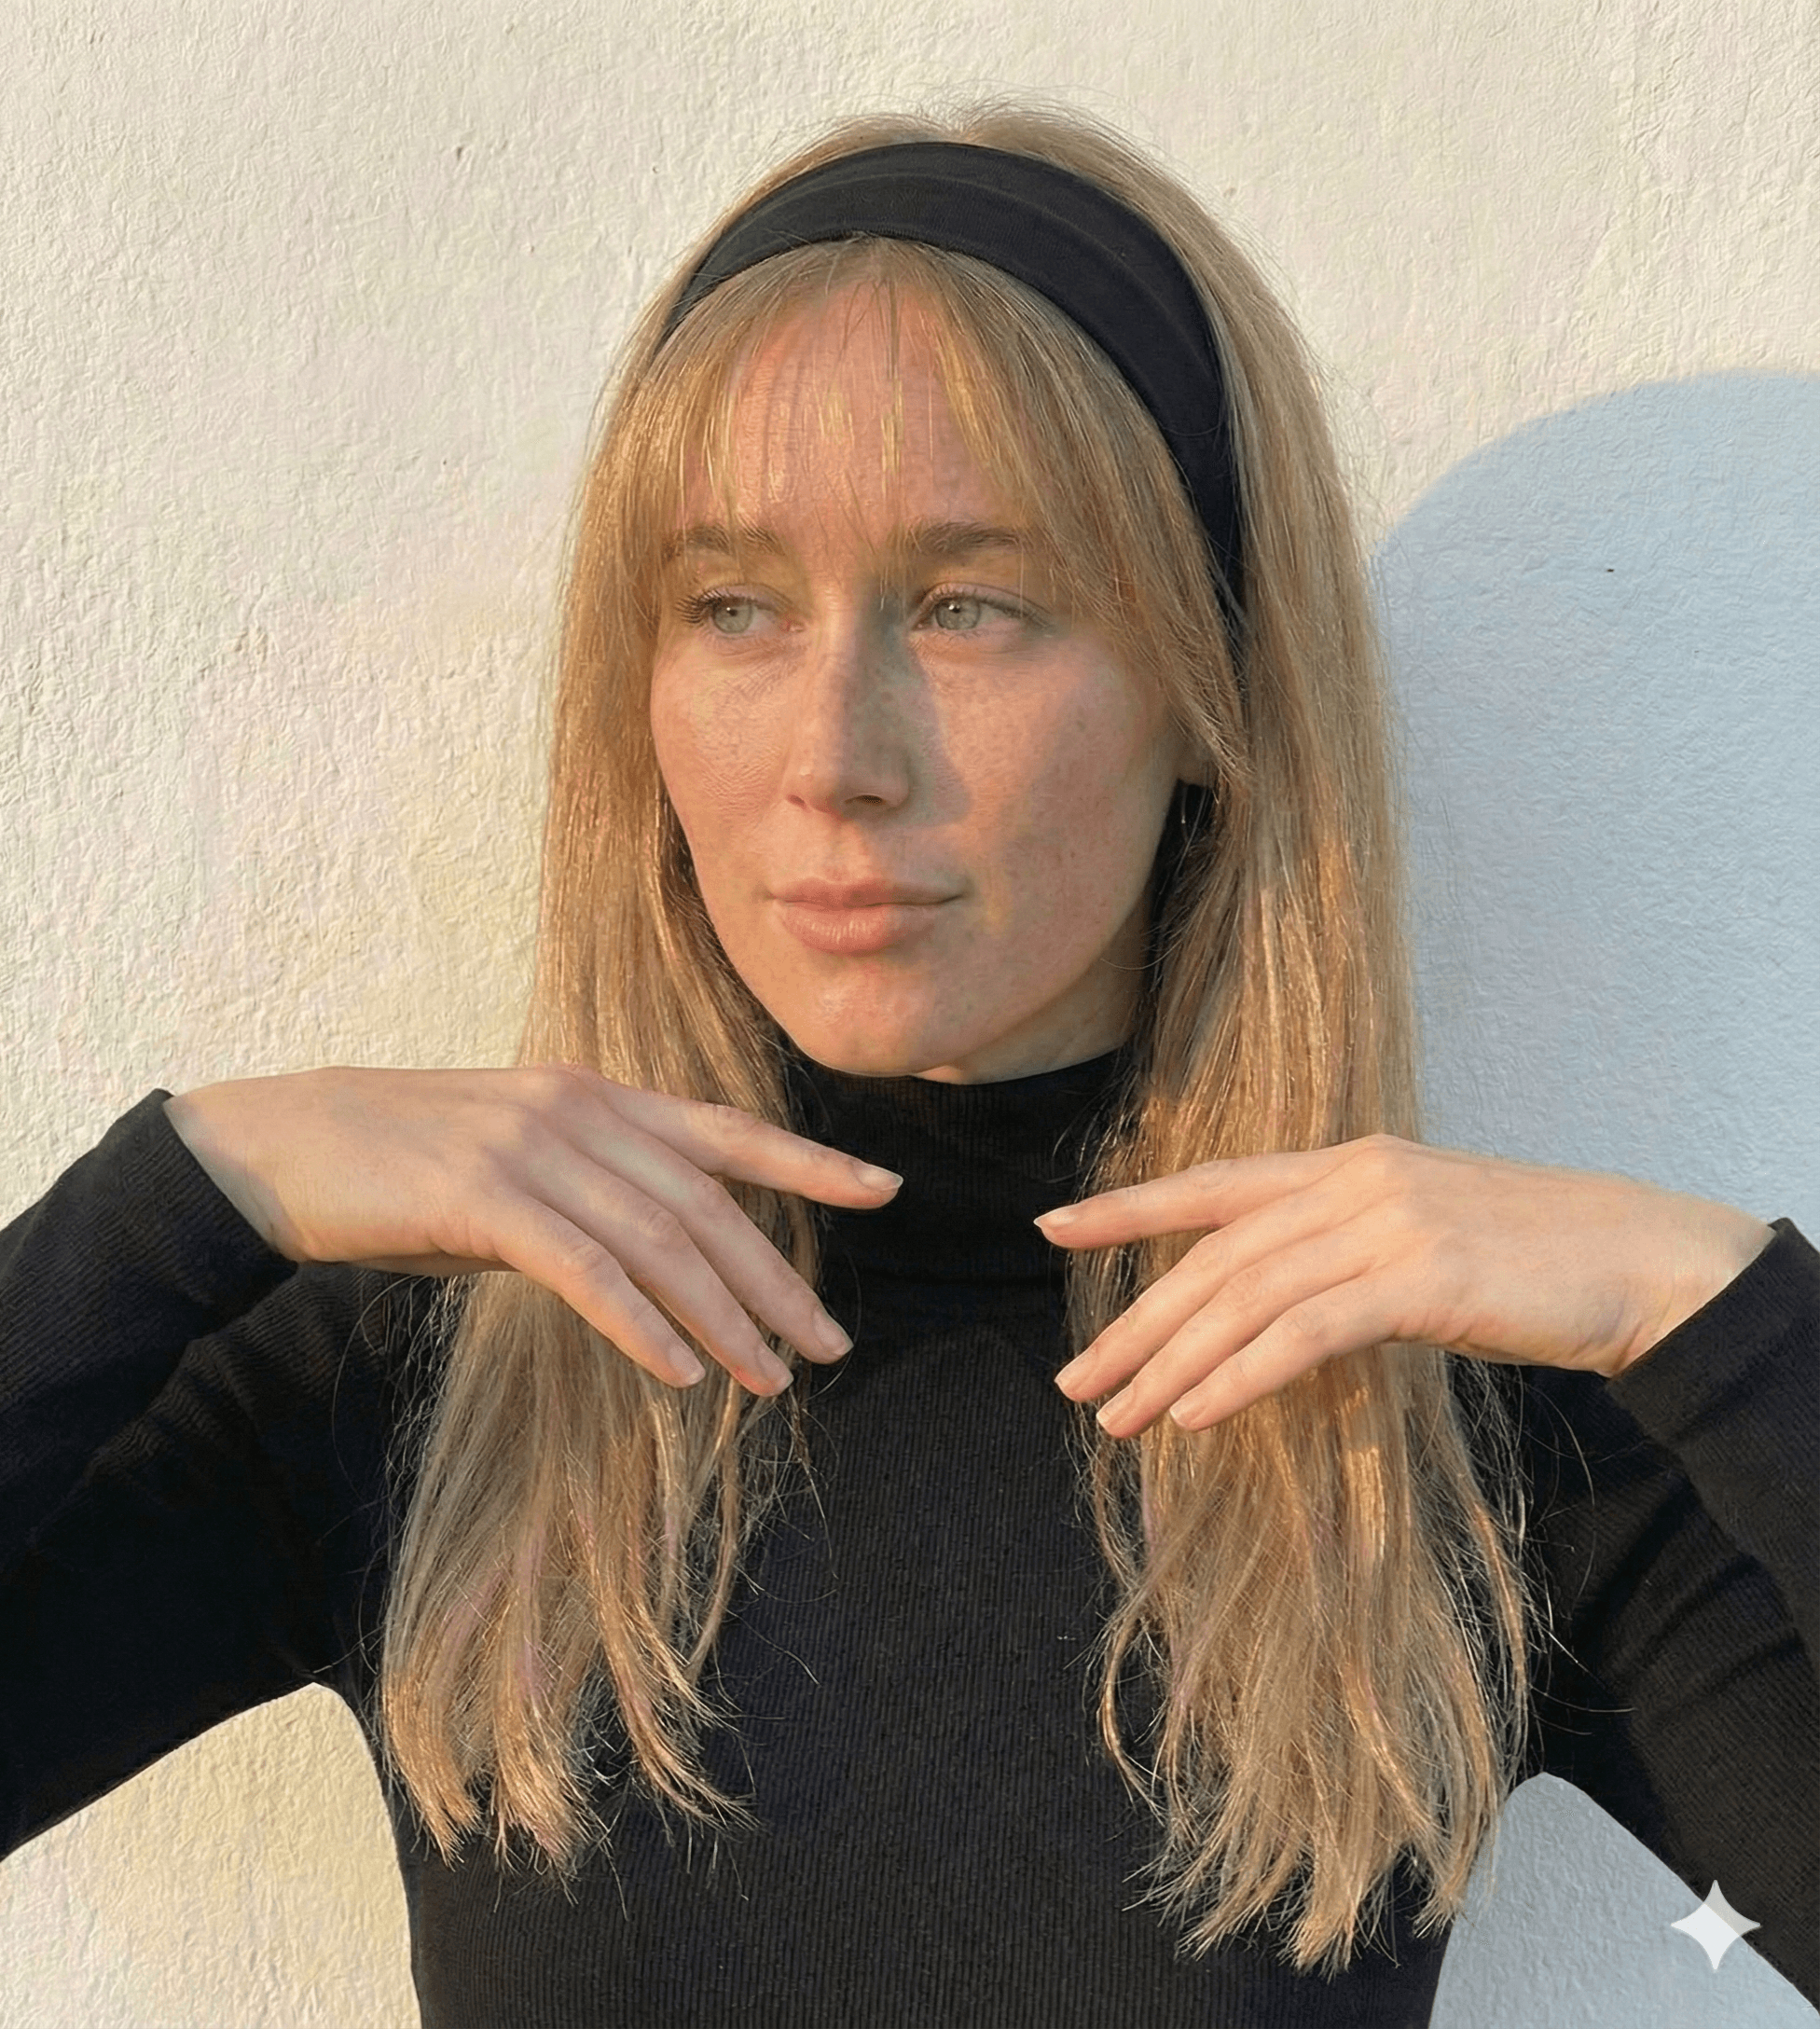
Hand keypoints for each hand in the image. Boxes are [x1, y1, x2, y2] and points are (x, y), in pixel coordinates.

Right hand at [163, 1064, 899, 1395]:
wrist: (280, 1149)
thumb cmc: (401, 1170)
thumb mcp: (516, 1172)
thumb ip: (591, 1199)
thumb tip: (656, 1269)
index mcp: (597, 1096)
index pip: (726, 1131)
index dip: (810, 1162)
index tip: (885, 1191)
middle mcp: (579, 1109)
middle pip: (707, 1202)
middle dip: (775, 1279)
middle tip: (829, 1347)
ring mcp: (532, 1146)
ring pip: (659, 1240)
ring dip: (722, 1319)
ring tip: (769, 1381)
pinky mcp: (481, 1194)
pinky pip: (585, 1267)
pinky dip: (640, 1324)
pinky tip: (677, 1375)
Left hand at [1041, 1134, 1774, 1435]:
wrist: (1640, 1261)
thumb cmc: (1533, 1260)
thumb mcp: (1423, 1234)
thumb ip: (1345, 1247)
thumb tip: (1272, 1301)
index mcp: (1350, 1161)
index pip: (1216, 1184)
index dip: (1131, 1206)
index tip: (1054, 1229)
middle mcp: (1356, 1179)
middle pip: (1216, 1256)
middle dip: (1136, 1323)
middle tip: (1075, 1381)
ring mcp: (1388, 1222)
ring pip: (1246, 1297)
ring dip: (1172, 1364)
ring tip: (1118, 1417)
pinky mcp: (1423, 1278)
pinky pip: (1305, 1333)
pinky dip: (1240, 1374)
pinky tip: (1194, 1415)